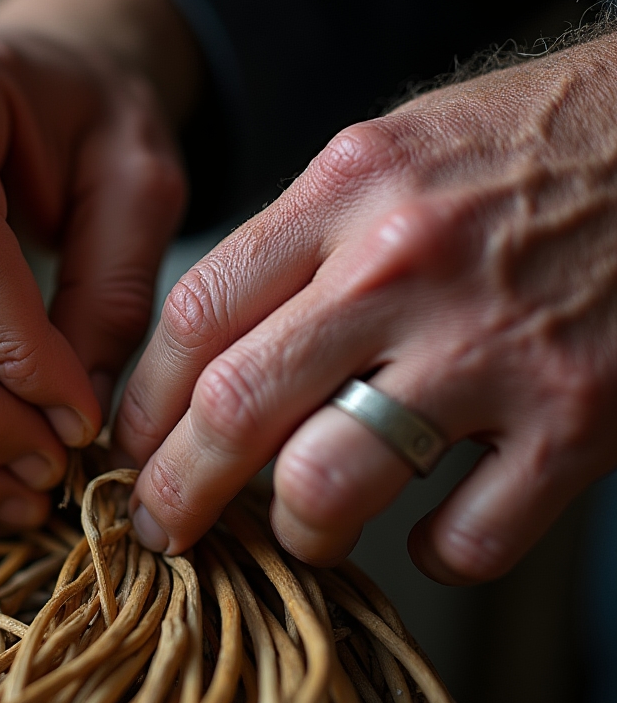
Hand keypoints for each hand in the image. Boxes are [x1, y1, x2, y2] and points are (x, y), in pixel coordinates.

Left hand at [115, 32, 616, 582]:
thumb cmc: (523, 149)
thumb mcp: (391, 156)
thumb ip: (301, 241)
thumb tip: (213, 349)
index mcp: (347, 190)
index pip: (195, 312)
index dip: (145, 399)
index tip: (131, 443)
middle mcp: (404, 265)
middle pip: (236, 404)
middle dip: (175, 489)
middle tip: (160, 526)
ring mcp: (490, 346)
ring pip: (329, 483)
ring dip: (296, 530)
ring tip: (301, 531)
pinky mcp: (576, 418)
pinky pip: (465, 536)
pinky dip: (433, 554)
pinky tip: (429, 531)